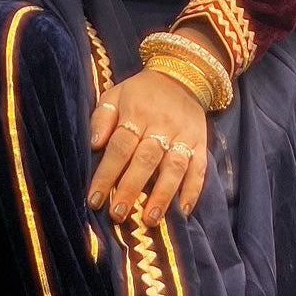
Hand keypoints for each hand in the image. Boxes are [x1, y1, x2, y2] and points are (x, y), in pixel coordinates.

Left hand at [86, 69, 207, 226]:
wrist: (182, 76)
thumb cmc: (141, 93)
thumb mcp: (116, 95)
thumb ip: (102, 118)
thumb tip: (94, 144)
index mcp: (137, 112)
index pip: (120, 146)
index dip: (107, 173)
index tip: (95, 199)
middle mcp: (162, 124)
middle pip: (146, 159)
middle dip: (131, 188)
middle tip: (118, 213)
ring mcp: (184, 135)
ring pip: (174, 167)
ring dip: (162, 195)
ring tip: (150, 219)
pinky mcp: (201, 143)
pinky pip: (199, 168)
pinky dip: (193, 190)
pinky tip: (184, 210)